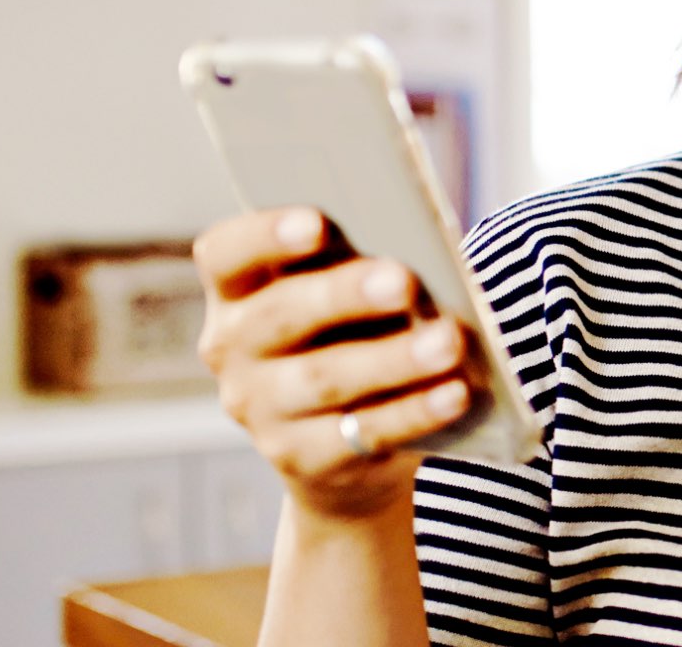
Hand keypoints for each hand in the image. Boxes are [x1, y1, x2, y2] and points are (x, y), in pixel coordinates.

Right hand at [192, 207, 476, 521]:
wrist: (345, 449)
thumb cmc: (354, 337)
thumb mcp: (347, 300)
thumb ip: (361, 272)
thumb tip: (422, 260)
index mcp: (237, 292)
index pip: (226, 255)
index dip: (264, 236)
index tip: (317, 224)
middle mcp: (232, 349)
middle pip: (280, 315)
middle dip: (344, 295)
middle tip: (403, 280)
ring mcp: (260, 410)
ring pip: (324, 378)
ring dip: (392, 358)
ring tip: (449, 341)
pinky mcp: (302, 458)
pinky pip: (362, 432)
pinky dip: (414, 412)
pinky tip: (454, 394)